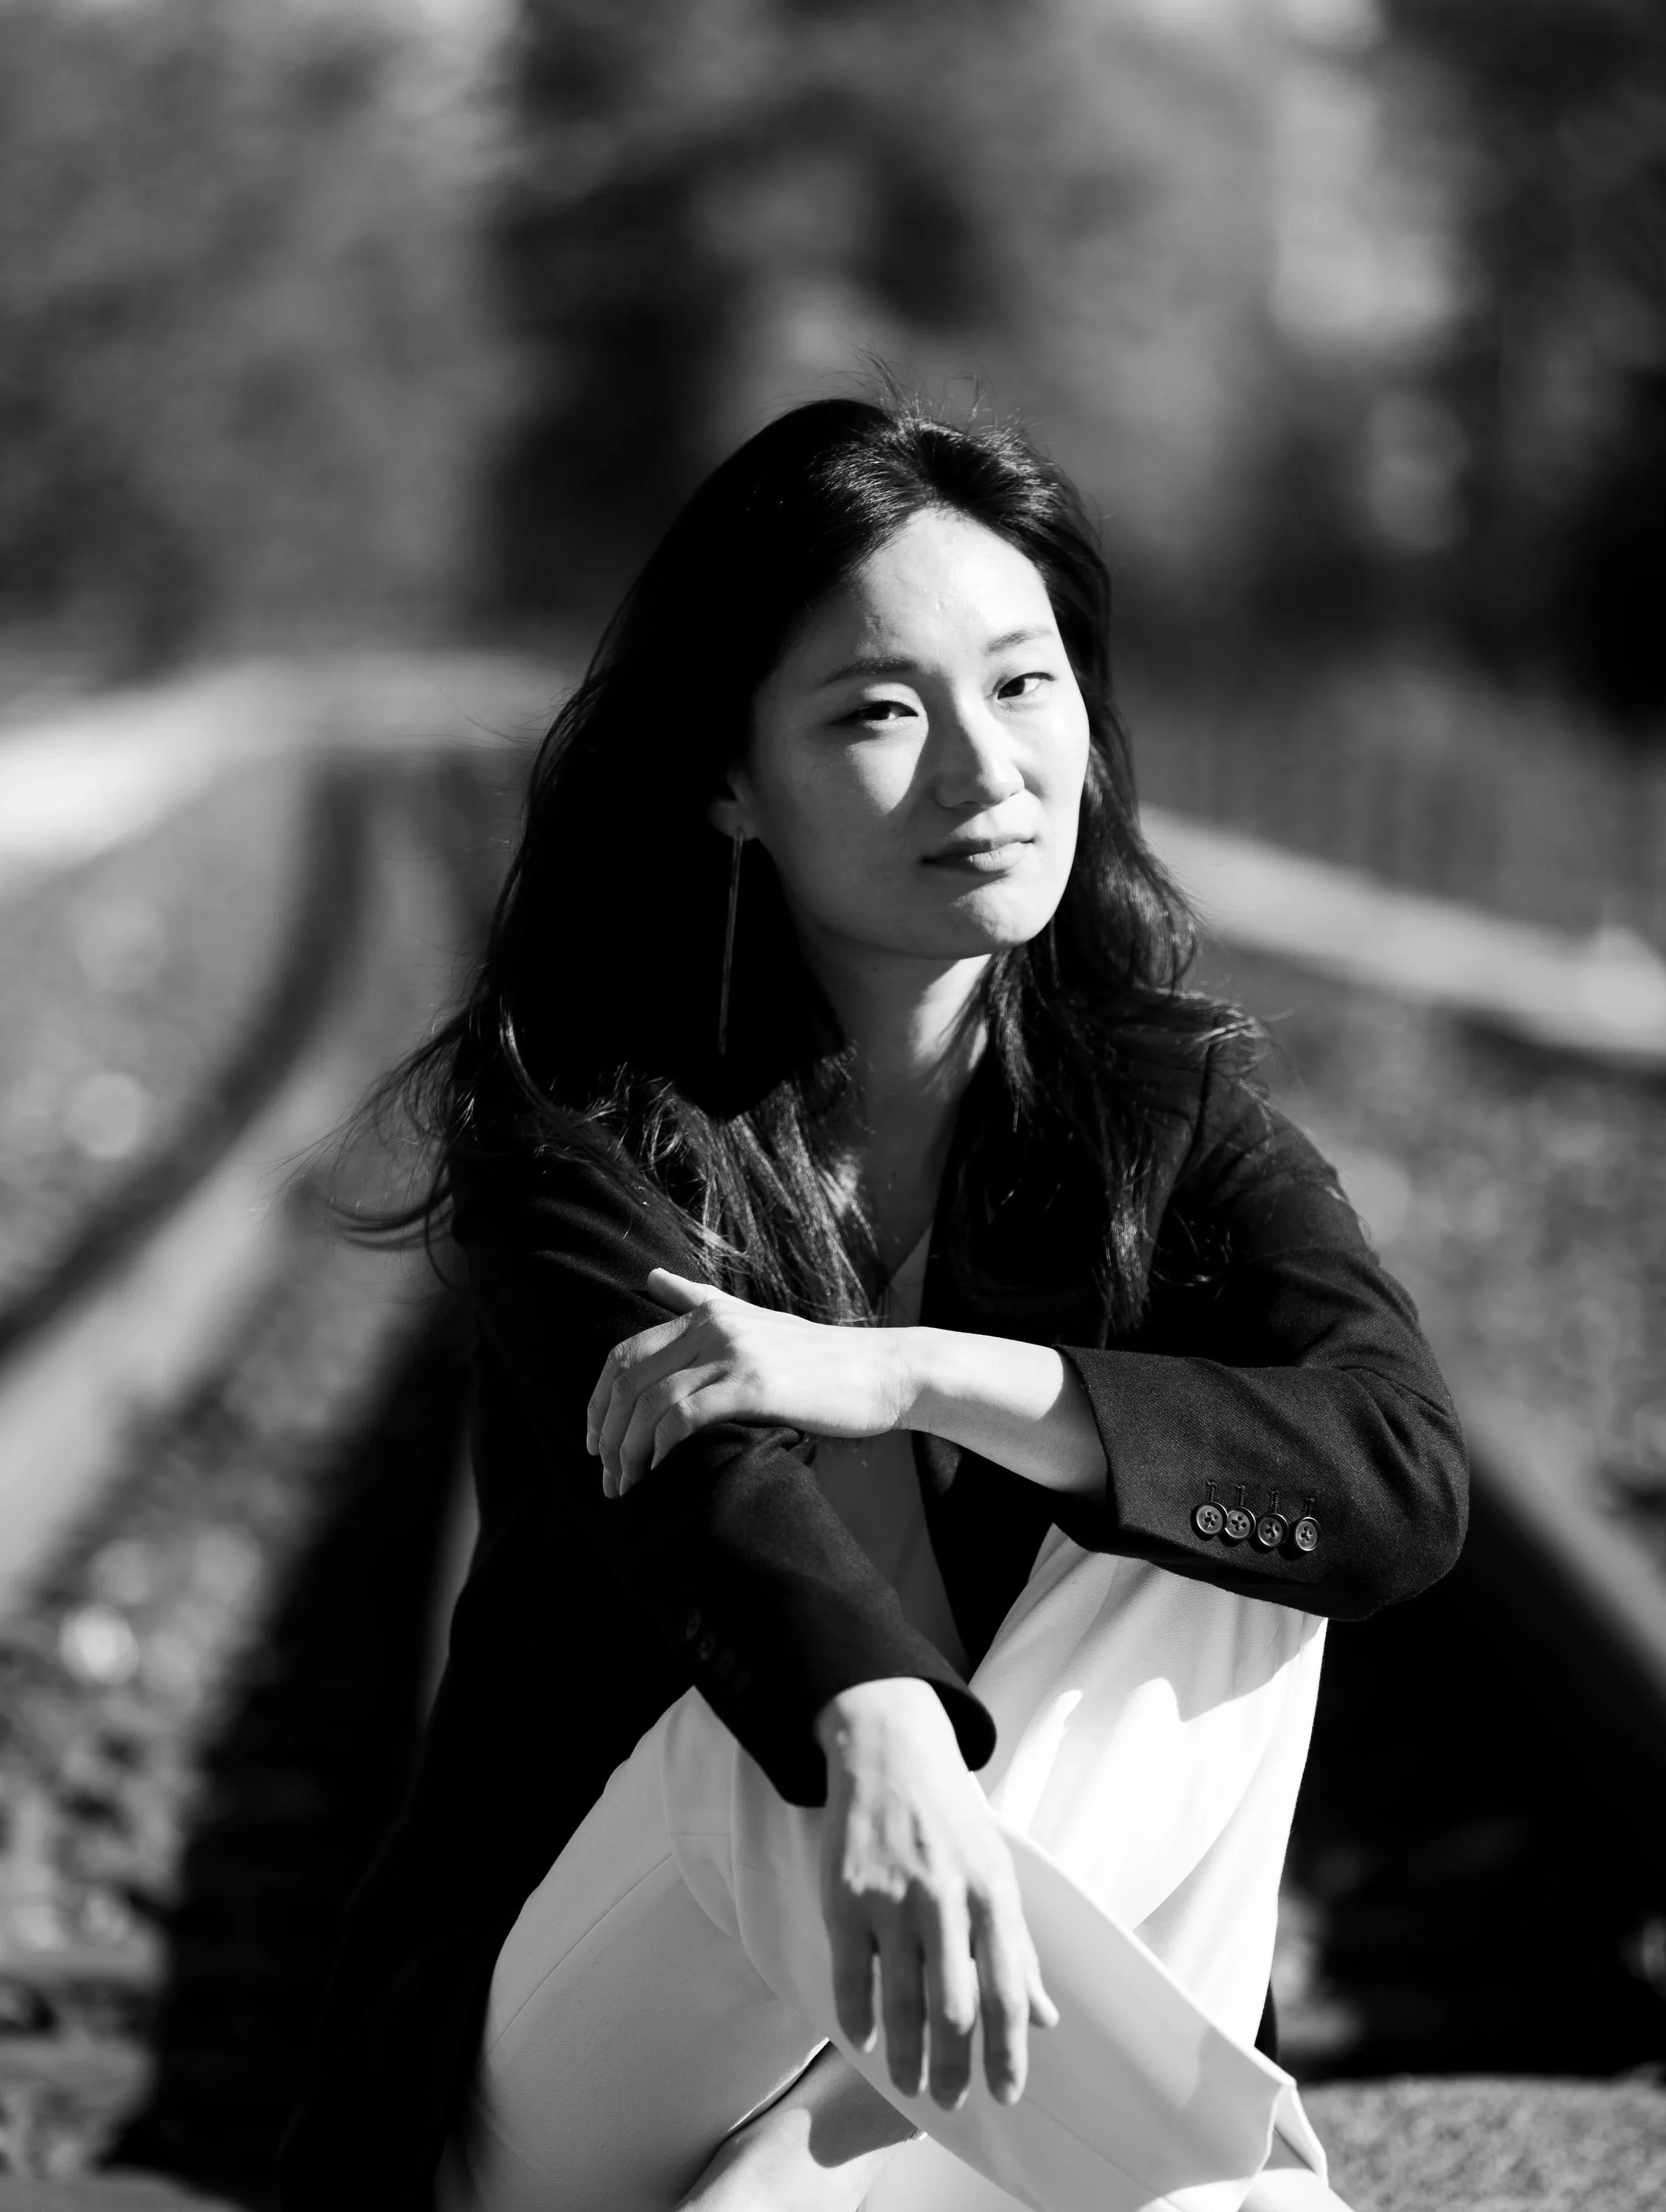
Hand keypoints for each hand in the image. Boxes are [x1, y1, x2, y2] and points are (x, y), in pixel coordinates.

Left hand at [587, 1270, 913, 1496]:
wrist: (884, 1372)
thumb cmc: (819, 1358)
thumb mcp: (753, 1319)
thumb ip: (697, 1299)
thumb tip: (649, 1276)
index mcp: (707, 1311)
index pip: (623, 1354)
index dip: (598, 1401)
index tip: (594, 1441)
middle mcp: (713, 1325)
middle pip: (628, 1380)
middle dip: (606, 1434)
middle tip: (607, 1476)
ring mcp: (734, 1352)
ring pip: (651, 1402)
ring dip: (629, 1451)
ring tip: (627, 1486)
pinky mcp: (755, 1384)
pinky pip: (686, 1417)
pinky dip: (663, 1448)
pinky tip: (662, 1473)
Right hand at [814, 1678, 1056, 2110]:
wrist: (889, 1751)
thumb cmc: (951, 1818)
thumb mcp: (997, 1872)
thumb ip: (1018, 1948)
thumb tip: (1045, 2019)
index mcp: (992, 1894)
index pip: (1007, 1993)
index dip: (1007, 2053)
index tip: (1006, 2096)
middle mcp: (945, 1899)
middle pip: (953, 2009)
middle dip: (954, 2068)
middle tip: (952, 2101)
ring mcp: (891, 1897)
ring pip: (900, 2000)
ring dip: (905, 2056)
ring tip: (910, 2084)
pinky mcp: (845, 1894)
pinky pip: (850, 1973)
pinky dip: (857, 2017)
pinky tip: (864, 2039)